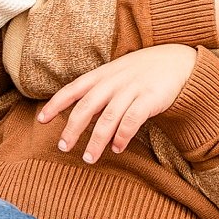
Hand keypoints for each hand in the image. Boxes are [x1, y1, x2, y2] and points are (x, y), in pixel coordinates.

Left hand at [36, 45, 196, 162]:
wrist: (178, 60)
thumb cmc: (143, 71)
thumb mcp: (116, 74)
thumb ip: (98, 92)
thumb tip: (80, 118)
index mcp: (102, 75)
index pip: (73, 89)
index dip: (55, 104)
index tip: (41, 120)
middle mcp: (114, 81)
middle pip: (86, 107)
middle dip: (72, 129)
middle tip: (63, 148)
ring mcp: (132, 89)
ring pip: (108, 118)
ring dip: (96, 140)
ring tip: (89, 158)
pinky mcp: (150, 98)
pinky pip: (132, 120)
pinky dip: (122, 136)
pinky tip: (117, 148)